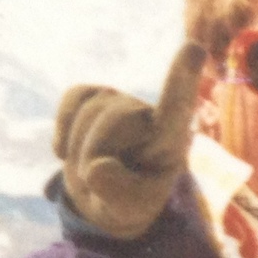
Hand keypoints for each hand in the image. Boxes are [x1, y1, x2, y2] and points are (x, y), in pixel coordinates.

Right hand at [54, 42, 201, 239]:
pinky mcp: (93, 97)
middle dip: (94, 153)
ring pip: (88, 111)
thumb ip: (119, 193)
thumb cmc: (130, 202)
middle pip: (112, 118)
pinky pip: (72, 99)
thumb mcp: (130, 210)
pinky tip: (64, 152)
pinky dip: (62, 126)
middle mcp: (149, 113)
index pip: (177, 107)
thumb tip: (97, 166)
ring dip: (78, 148)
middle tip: (98, 182)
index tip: (195, 47)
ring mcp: (120, 102)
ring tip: (92, 169)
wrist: (107, 196)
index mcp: (170, 140)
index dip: (183, 77)